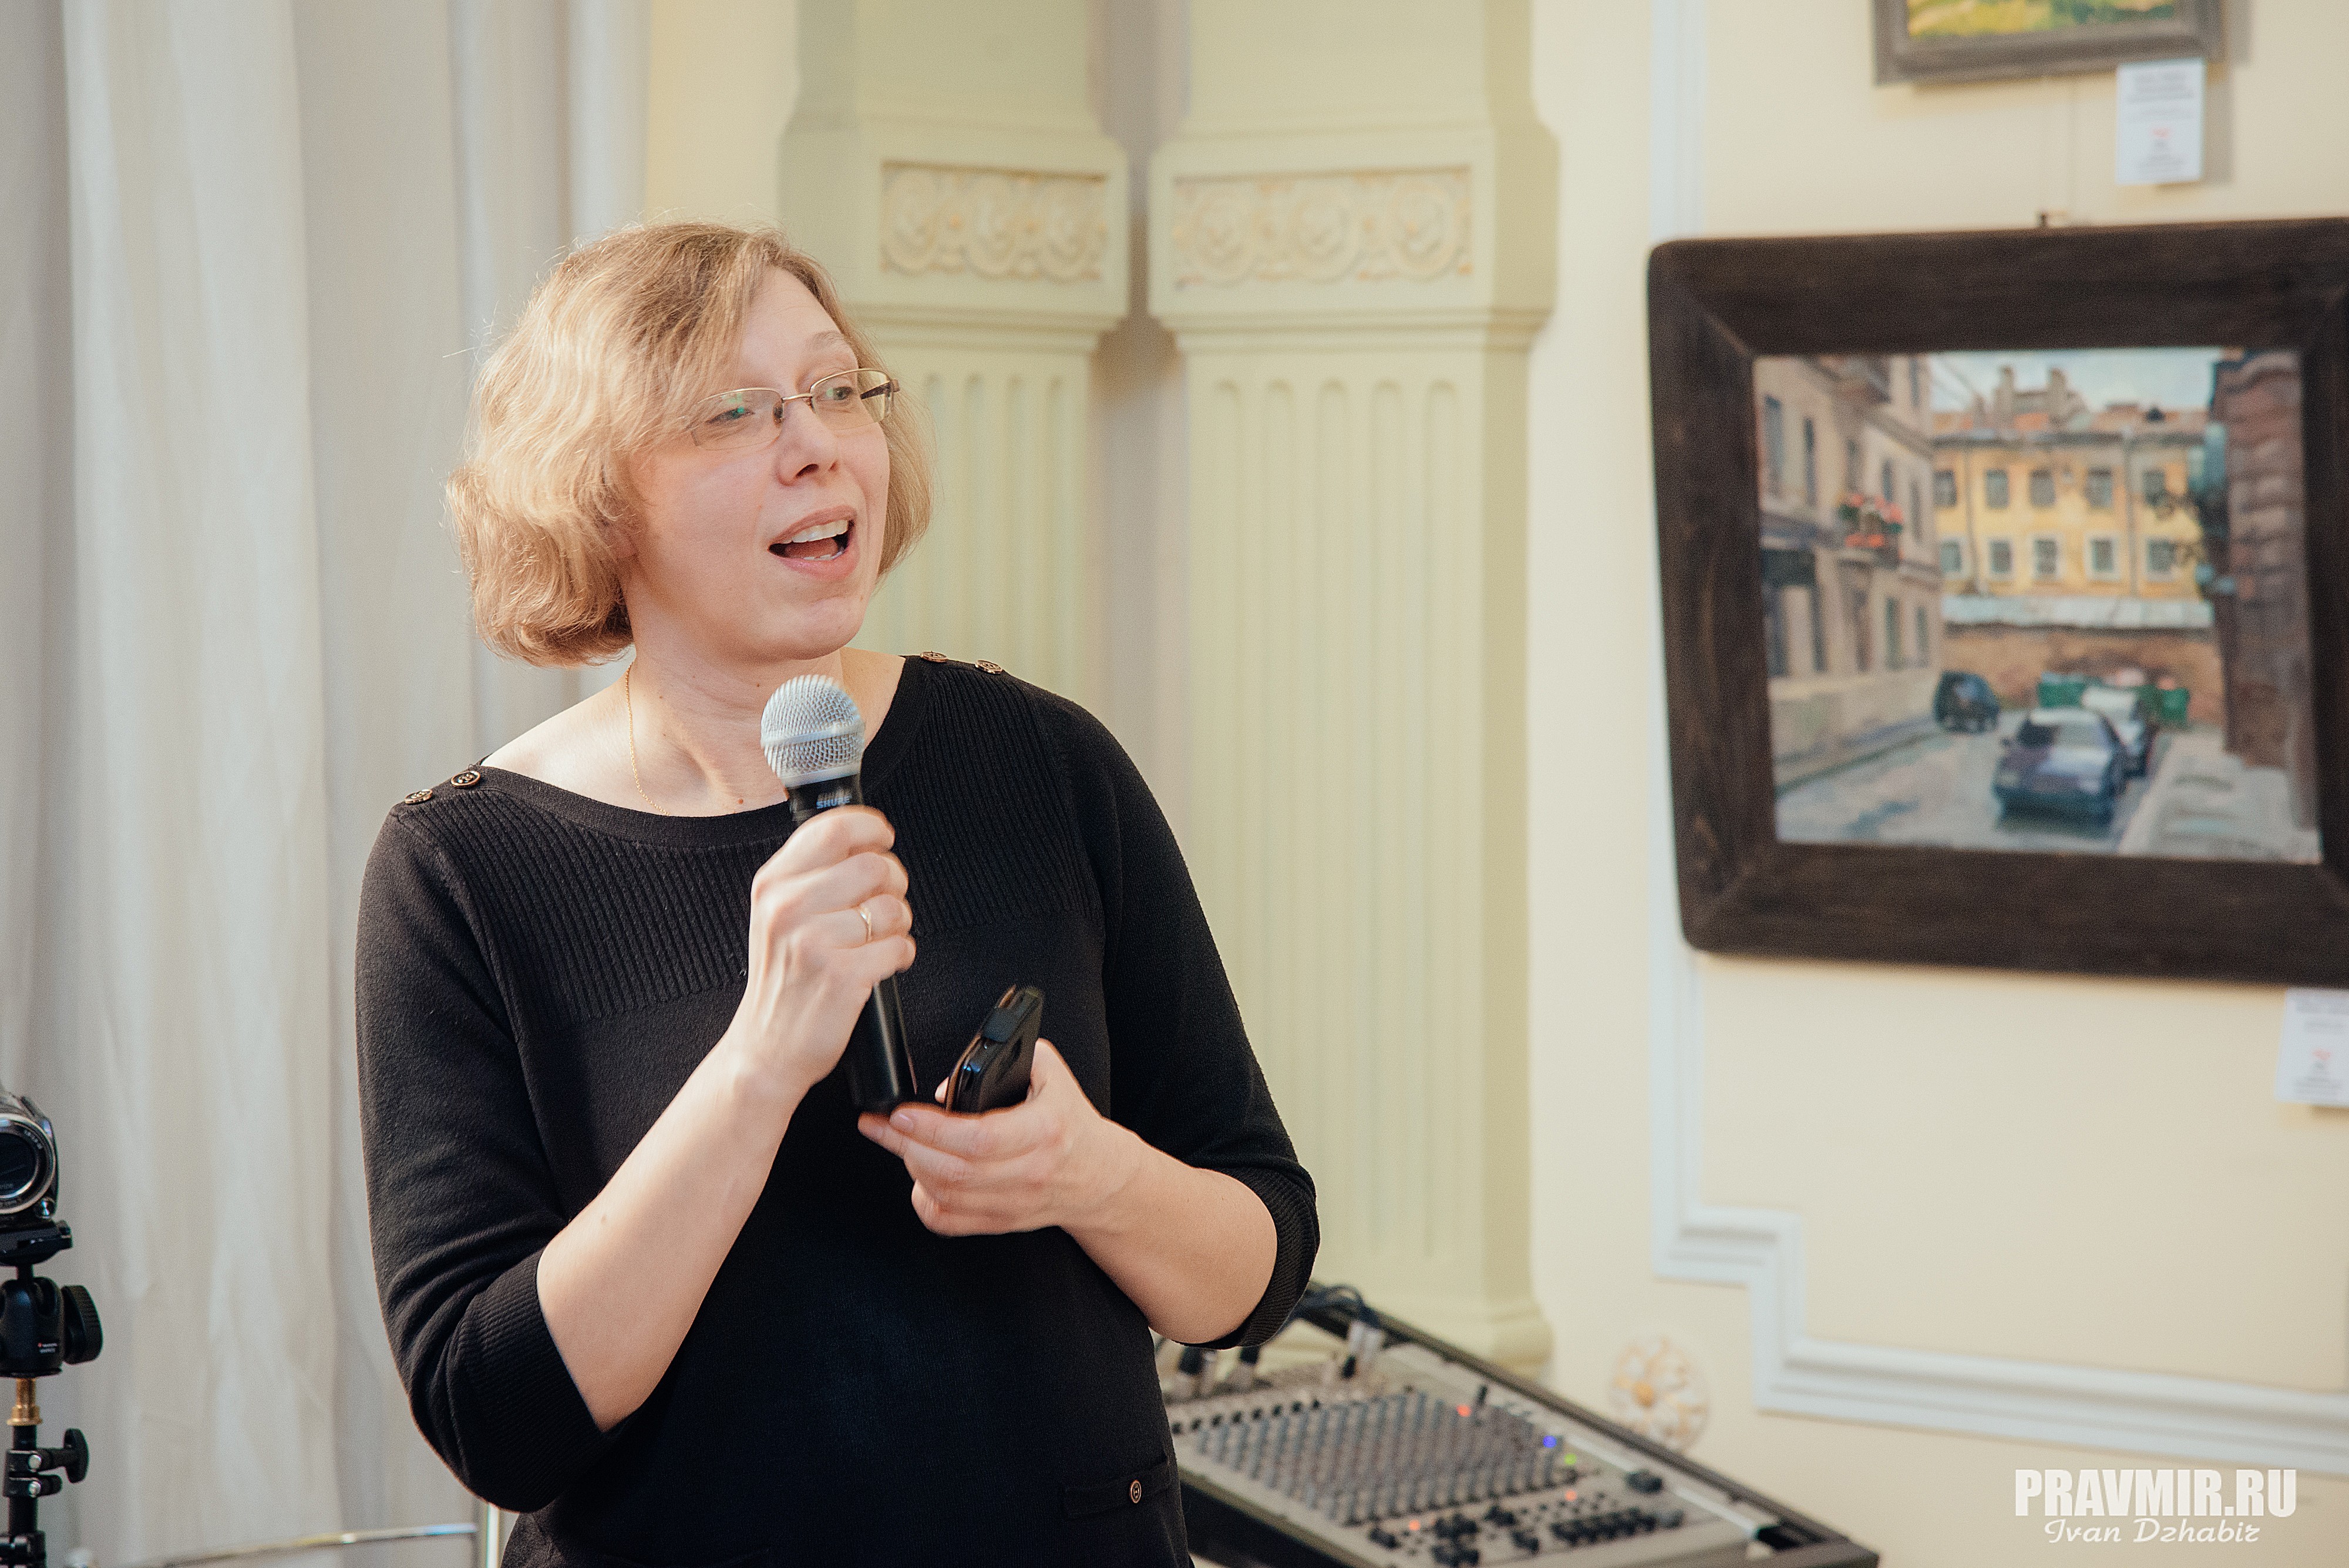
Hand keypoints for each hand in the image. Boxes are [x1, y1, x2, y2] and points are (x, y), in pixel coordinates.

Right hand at [724, 806, 914, 1103]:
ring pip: (892, 907)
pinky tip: (881, 964)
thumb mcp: (779, 915)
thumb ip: (813, 873)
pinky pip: (900, 946)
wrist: (767, 1047)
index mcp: (773, 884)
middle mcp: (788, 907)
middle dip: (894, 883)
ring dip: (899, 924)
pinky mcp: (842, 975)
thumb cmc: (784, 979)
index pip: (833, 827)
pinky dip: (901, 955)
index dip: (871, 828)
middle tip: (883, 904)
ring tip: (879, 940)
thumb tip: (867, 839)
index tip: (881, 840)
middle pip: (873, 864)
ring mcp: (814, 942)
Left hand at [857, 1041, 1140, 1235]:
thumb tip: (948, 1087)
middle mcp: (1029, 1173)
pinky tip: (919, 1177)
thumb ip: (1009, 1059)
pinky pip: (949, 1222)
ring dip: (911, 1167)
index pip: (980, 1138)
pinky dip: (924, 1202)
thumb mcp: (1052, 1073)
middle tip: (878, 1125)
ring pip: (946, 1195)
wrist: (1098, 1174)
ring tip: (899, 1142)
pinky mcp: (1000, 1222)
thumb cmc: (1069, 1121)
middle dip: (904, 1145)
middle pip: (952, 1171)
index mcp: (1044, 1131)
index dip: (933, 1128)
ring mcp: (1013, 1203)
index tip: (900, 1113)